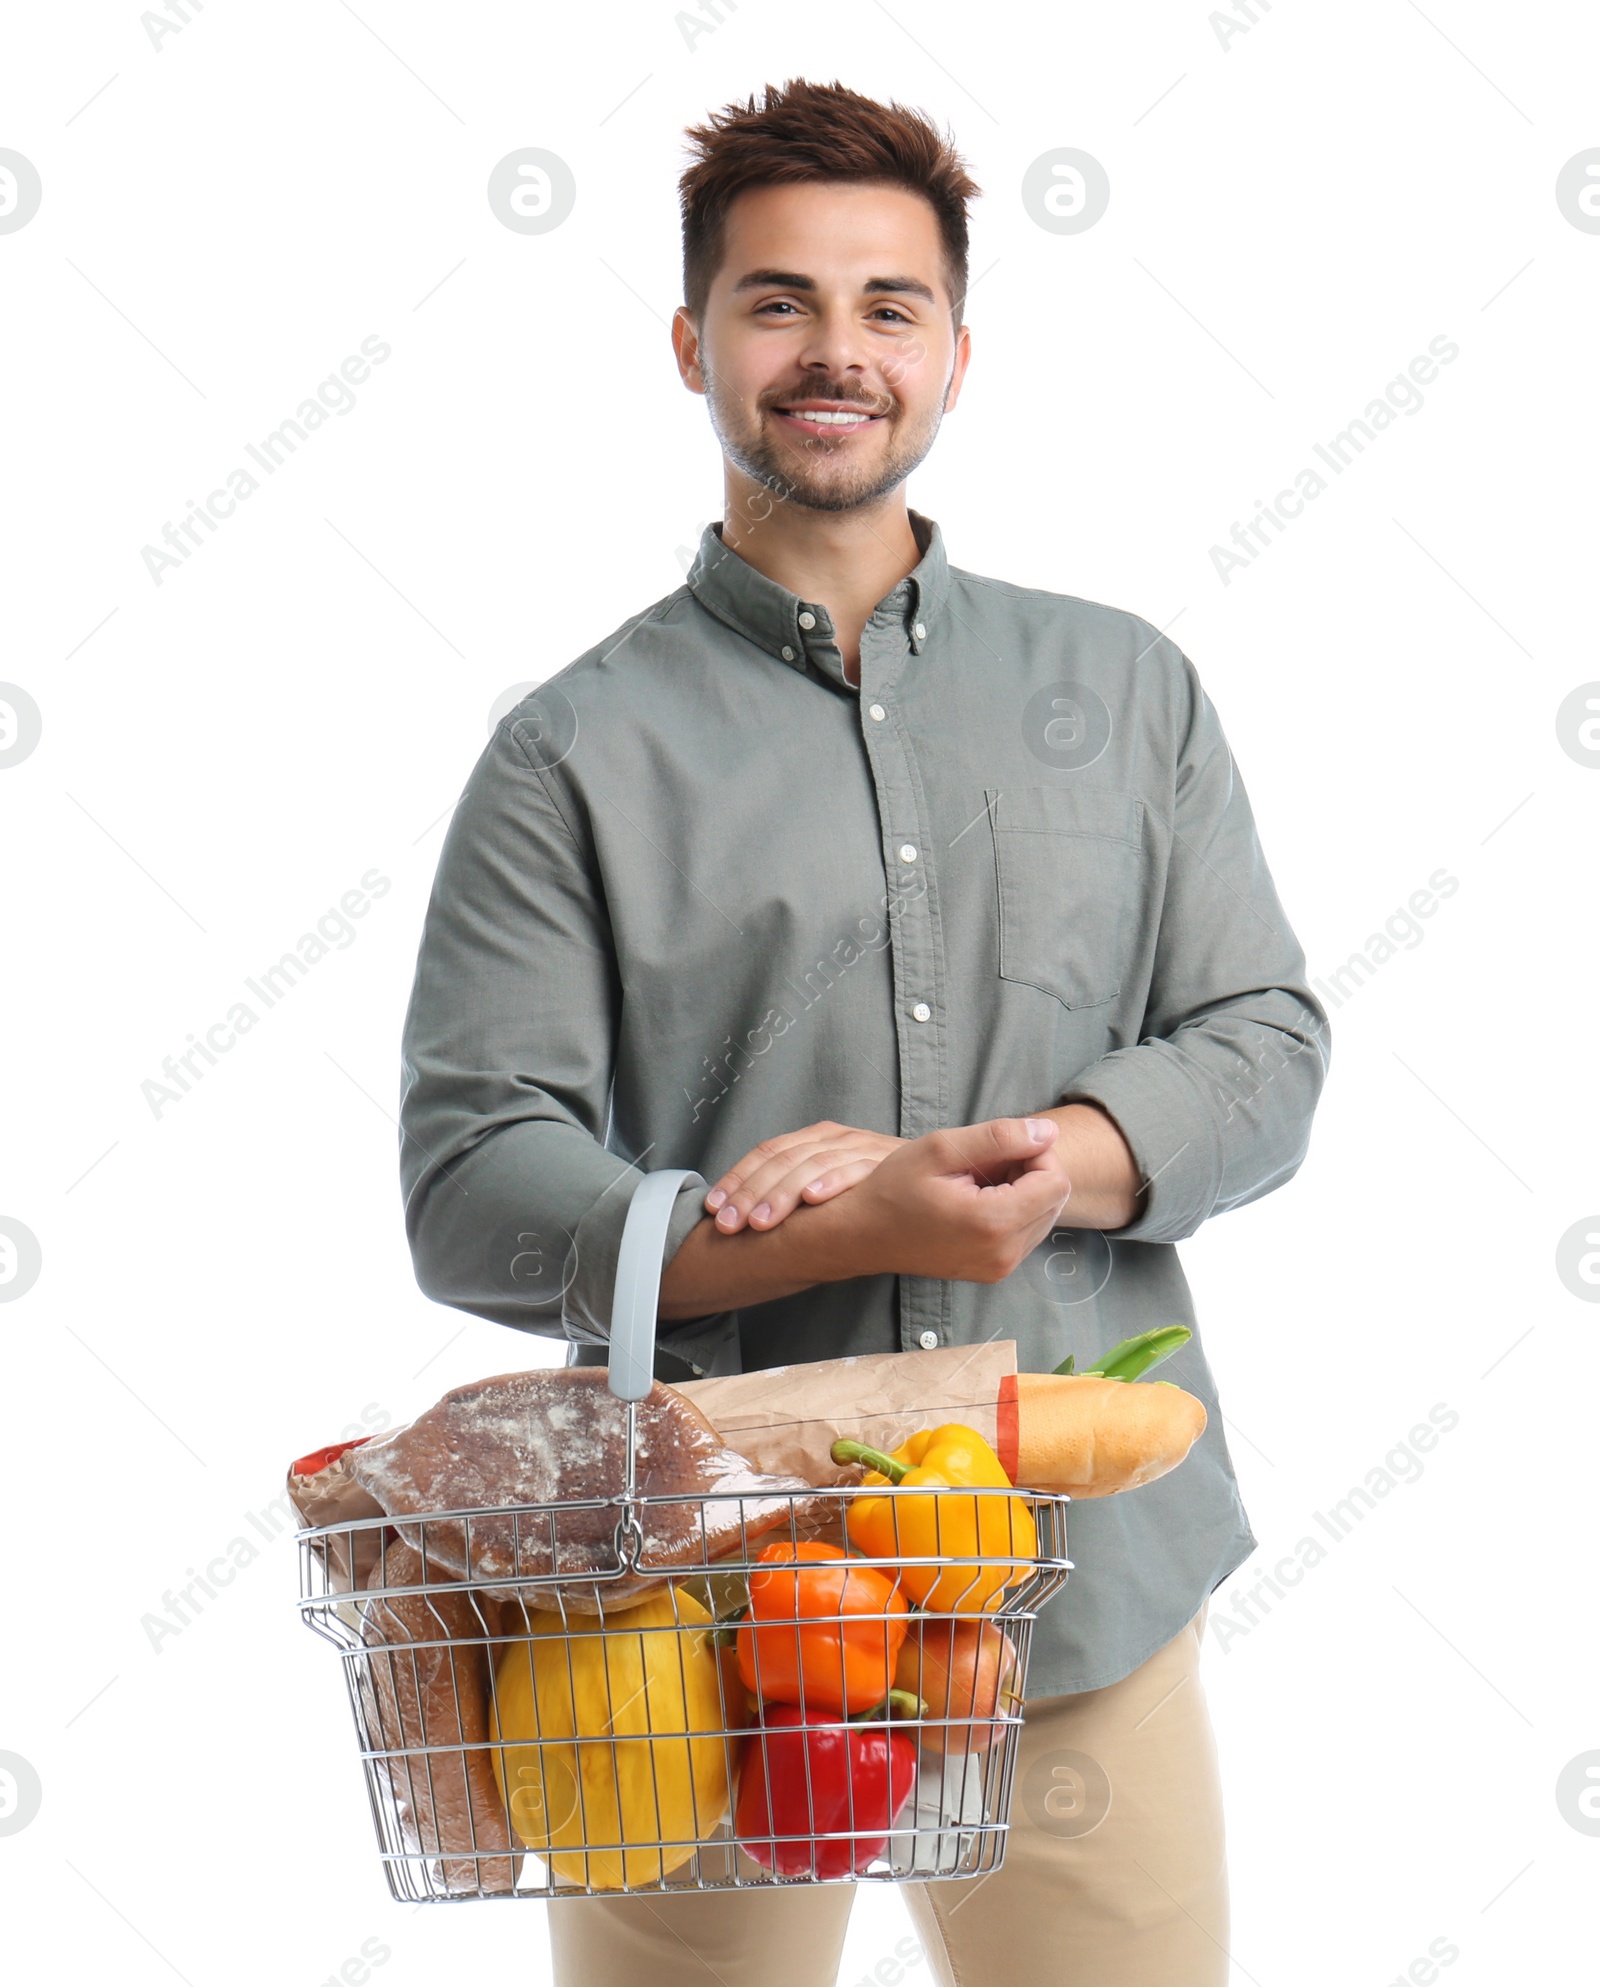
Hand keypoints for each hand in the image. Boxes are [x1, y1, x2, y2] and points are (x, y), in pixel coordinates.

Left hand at [705, 1121, 905, 1233]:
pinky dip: (833, 1181)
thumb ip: (794, 1191)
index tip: (712, 1209)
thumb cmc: (872, 1193)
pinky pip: (856, 1168)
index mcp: (815, 1139)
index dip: (737, 1180)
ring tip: (759, 1223)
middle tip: (728, 1224)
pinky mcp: (887, 1162)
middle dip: (750, 1193)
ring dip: (782, 1194)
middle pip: (783, 1159)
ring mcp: (861, 1147)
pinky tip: (813, 1198)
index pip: (767, 1152)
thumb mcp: (829, 1185)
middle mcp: (835, 1138)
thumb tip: (738, 1217)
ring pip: (811, 1164)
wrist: (933, 1183)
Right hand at [823, 1115, 1071, 1283]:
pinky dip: (1013, 1211)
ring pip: (1044, 1216)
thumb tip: (1049, 1133)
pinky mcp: (994, 1272)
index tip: (997, 1149)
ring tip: (978, 1182)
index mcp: (993, 1222)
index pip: (1056, 1180)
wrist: (863, 1234)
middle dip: (1030, 1173)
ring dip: (1023, 1192)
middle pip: (1055, 1199)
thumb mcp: (941, 1149)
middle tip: (984, 1164)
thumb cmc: (894, 1188)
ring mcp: (999, 1268)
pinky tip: (978, 1201)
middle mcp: (1003, 1253)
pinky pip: (1026, 1233)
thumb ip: (1000, 1137)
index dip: (1035, 1155)